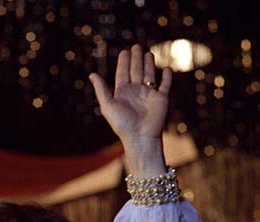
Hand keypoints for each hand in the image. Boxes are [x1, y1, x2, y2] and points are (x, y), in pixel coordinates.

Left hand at [89, 44, 171, 176]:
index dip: (123, 62)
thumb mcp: (108, 105)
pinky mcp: (161, 98)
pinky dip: (167, 77)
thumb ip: (101, 90)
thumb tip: (92, 74)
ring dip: (148, 64)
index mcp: (123, 93)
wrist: (140, 137)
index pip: (123, 73)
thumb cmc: (122, 124)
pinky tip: (166, 69)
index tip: (124, 52)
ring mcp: (149, 94)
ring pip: (149, 75)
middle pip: (136, 71)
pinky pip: (165, 85)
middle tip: (136, 46)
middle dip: (136, 59)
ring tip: (148, 53)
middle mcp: (136, 92)